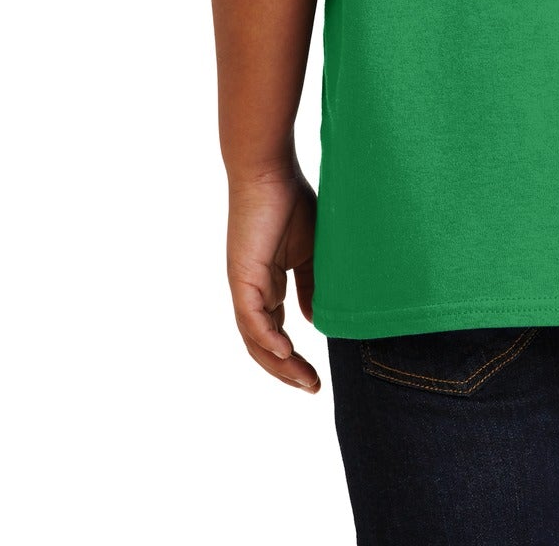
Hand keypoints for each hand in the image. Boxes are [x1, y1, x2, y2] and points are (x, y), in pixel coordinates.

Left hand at [226, 166, 320, 391]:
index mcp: (267, 286)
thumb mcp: (311, 252)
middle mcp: (252, 291)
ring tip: (305, 379)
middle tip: (313, 387)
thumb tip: (314, 321)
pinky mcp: (242, 277)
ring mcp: (244, 286)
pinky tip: (287, 353)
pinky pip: (251, 318)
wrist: (270, 171)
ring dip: (279, 365)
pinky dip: (267, 339)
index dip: (293, 359)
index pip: (275, 333)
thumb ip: (311, 287)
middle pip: (263, 346)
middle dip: (287, 372)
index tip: (317, 378)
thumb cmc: (291, 202)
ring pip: (255, 340)